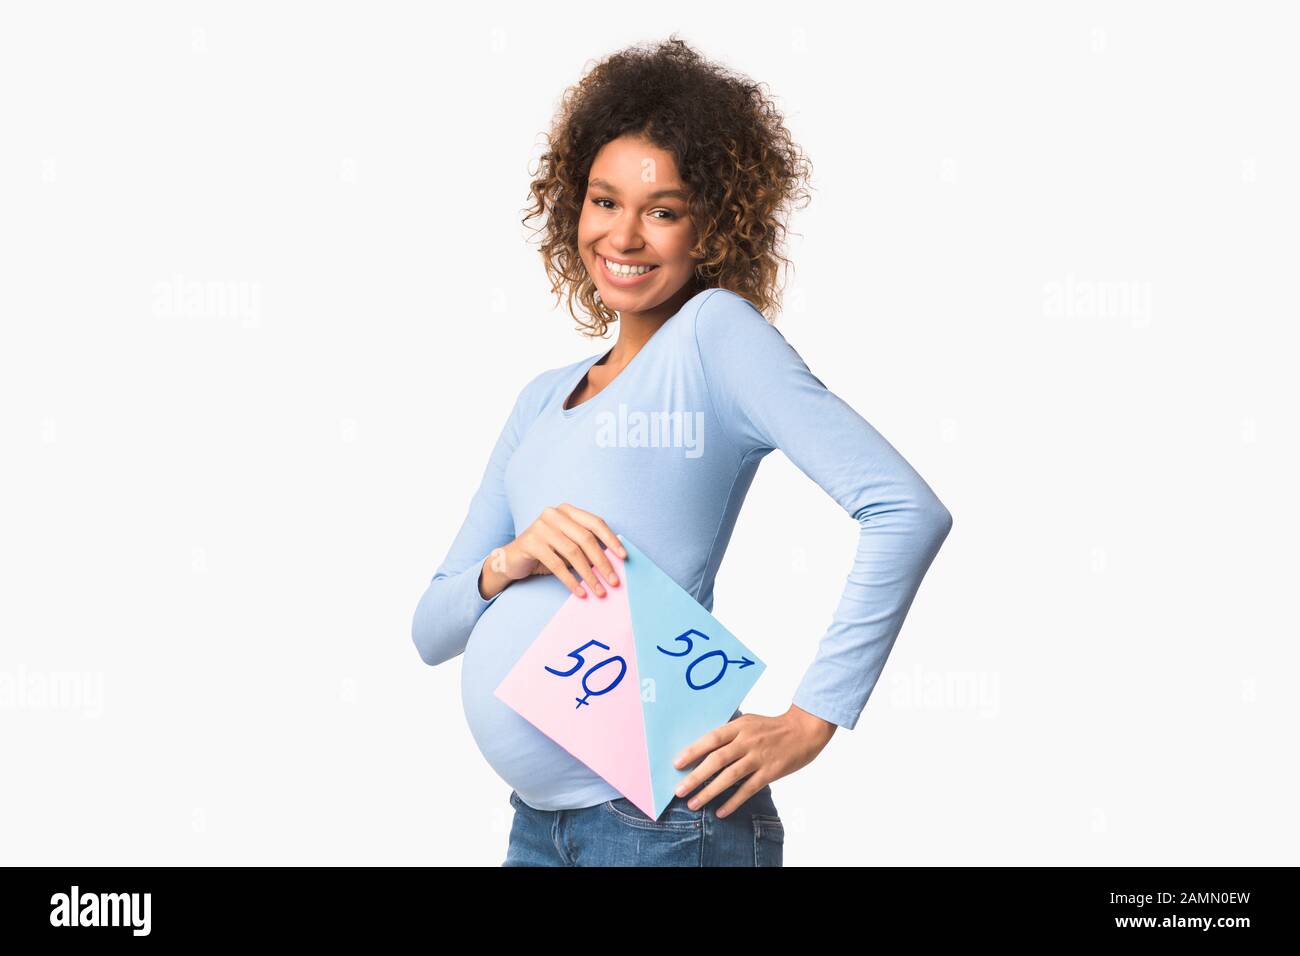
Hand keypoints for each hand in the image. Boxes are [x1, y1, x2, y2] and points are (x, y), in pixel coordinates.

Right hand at [480, 503, 627, 600]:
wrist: (511, 560)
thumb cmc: (546, 552)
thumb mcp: (568, 545)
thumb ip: (587, 546)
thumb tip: (615, 559)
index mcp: (567, 511)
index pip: (595, 523)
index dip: (611, 540)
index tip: (624, 557)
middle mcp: (554, 514)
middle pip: (586, 539)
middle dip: (602, 562)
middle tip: (614, 581)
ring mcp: (541, 527)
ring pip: (572, 553)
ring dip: (589, 575)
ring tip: (599, 591)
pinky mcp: (530, 542)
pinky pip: (557, 565)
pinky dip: (571, 581)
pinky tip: (580, 592)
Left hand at [671, 704, 836, 817]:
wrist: (804, 730)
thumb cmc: (772, 727)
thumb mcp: (749, 722)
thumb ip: (729, 732)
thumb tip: (703, 746)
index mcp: (739, 727)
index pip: (711, 739)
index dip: (693, 751)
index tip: (677, 764)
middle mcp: (747, 741)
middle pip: (716, 760)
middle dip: (695, 777)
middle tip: (679, 790)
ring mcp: (759, 757)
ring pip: (729, 777)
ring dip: (709, 792)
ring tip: (694, 803)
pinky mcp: (770, 772)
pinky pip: (748, 789)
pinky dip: (733, 801)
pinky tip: (721, 811)